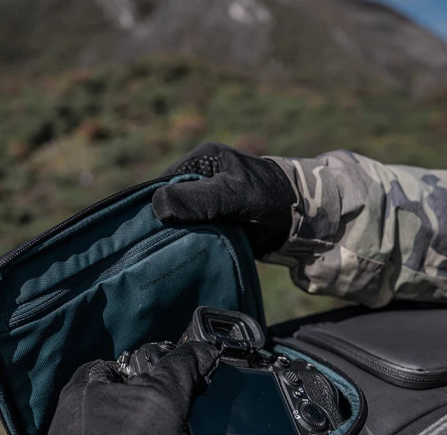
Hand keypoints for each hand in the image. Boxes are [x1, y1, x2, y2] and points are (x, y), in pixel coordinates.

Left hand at [40, 341, 219, 434]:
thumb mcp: (163, 397)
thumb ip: (182, 367)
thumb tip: (204, 350)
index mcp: (82, 387)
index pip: (118, 363)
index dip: (149, 368)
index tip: (170, 380)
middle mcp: (71, 414)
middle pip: (119, 396)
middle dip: (144, 401)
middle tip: (169, 413)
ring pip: (117, 427)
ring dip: (138, 432)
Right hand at [152, 143, 295, 256]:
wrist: (302, 220)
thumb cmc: (270, 198)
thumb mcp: (233, 195)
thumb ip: (199, 200)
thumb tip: (157, 205)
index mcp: (200, 162)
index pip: (161, 184)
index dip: (151, 207)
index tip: (144, 233)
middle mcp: (199, 180)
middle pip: (167, 204)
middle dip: (161, 225)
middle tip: (152, 251)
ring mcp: (206, 203)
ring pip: (178, 222)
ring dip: (174, 239)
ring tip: (163, 258)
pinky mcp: (213, 222)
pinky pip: (192, 234)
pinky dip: (188, 246)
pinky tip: (180, 260)